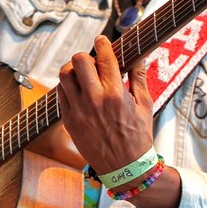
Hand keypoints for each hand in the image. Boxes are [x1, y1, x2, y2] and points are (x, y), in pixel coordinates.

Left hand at [57, 35, 153, 173]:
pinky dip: (68, 87)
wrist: (124, 167)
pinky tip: (79, 91)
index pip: (105, 58)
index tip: (102, 40)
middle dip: (86, 56)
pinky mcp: (69, 120)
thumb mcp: (145, 105)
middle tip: (94, 63)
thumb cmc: (138, 137)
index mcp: (116, 94)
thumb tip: (140, 56)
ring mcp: (78, 110)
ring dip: (74, 70)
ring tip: (84, 76)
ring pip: (64, 75)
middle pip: (79, 61)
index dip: (102, 44)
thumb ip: (139, 78)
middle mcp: (94, 100)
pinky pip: (60, 94)